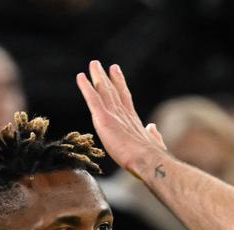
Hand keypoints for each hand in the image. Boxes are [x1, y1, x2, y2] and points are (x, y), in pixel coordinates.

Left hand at [75, 61, 166, 178]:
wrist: (148, 160)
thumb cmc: (152, 158)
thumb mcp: (154, 144)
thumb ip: (153, 134)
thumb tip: (152, 126)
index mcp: (133, 120)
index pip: (124, 98)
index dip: (119, 84)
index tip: (115, 71)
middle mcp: (123, 114)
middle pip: (113, 91)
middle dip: (106, 77)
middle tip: (99, 65)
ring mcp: (114, 115)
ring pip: (104, 91)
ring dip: (97, 77)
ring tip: (93, 64)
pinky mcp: (104, 120)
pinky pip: (92, 100)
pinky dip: (86, 88)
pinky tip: (80, 77)